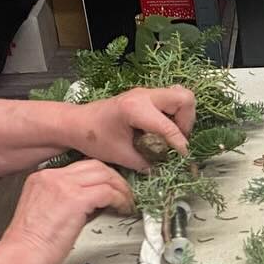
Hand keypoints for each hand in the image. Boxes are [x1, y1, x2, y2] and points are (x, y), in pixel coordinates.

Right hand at [1, 161, 132, 263]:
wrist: (22, 256)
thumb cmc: (31, 245)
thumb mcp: (47, 213)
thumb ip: (68, 202)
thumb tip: (93, 204)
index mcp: (42, 178)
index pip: (80, 167)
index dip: (100, 176)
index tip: (111, 186)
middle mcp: (51, 177)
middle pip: (94, 165)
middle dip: (114, 178)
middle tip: (125, 192)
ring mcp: (63, 186)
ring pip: (104, 174)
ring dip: (120, 188)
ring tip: (127, 201)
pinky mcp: (75, 199)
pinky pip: (108, 192)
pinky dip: (120, 199)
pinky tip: (123, 209)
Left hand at [71, 85, 193, 169]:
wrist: (76, 122)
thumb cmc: (93, 137)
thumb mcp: (120, 155)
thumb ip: (145, 163)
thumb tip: (165, 170)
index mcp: (135, 109)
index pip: (169, 127)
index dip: (180, 146)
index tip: (183, 159)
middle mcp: (144, 95)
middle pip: (185, 99)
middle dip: (187, 122)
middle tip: (177, 141)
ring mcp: (146, 93)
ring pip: (181, 96)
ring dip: (183, 117)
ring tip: (171, 136)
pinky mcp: (146, 96)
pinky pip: (171, 100)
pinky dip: (174, 114)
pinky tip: (162, 131)